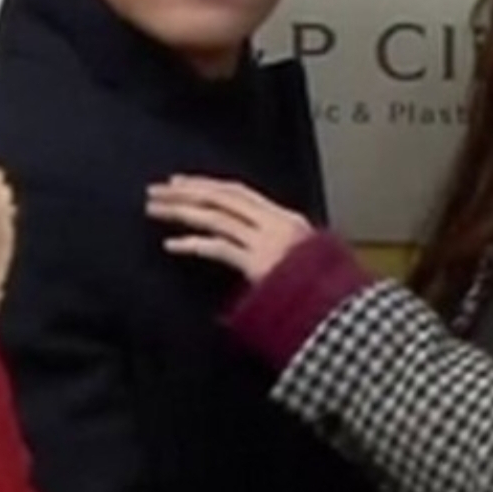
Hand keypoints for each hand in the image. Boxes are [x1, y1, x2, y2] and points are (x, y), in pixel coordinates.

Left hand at [145, 177, 313, 282]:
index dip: (207, 185)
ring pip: (218, 217)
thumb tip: (245, 242)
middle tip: (156, 190)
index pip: (239, 192)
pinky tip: (172, 244)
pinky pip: (220, 249)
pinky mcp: (260, 265)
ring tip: (154, 210)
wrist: (338, 309)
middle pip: (223, 197)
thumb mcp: (304, 258)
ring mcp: (268, 243)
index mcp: (285, 219)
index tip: (180, 182)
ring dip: (182, 211)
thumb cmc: (323, 289)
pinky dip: (193, 244)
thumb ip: (276, 247)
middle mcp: (276, 224)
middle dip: (187, 191)